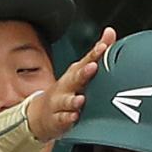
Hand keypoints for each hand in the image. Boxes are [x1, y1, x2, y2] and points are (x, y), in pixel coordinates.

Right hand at [26, 27, 115, 141]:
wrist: (41, 114)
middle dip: (83, 73)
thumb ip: (95, 54)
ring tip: (81, 99)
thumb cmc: (66, 90)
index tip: (103, 47)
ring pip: (66, 100)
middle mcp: (66, 86)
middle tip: (92, 67)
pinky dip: (67, 118)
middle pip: (75, 78)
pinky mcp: (57, 119)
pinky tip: (74, 117)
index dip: (95, 53)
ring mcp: (60, 103)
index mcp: (75, 73)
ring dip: (73, 100)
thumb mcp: (79, 71)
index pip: (86, 60)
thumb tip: (110, 32)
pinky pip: (62, 119)